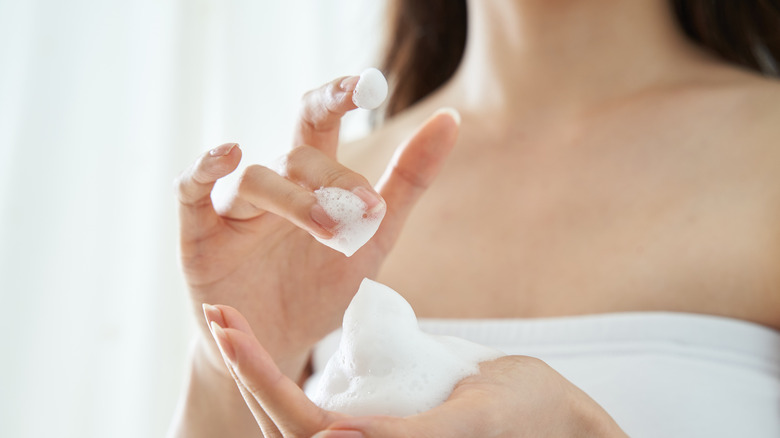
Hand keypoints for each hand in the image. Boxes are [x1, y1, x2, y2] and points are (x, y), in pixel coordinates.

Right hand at [175, 74, 459, 379]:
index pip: (318, 122)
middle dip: (331, 177)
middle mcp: (272, 187)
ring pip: (256, 179)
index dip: (338, 97)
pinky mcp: (199, 238)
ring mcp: (233, 210)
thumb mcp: (375, 236)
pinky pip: (191, 192)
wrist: (277, 348)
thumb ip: (408, 180)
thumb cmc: (321, 288)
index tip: (367, 84)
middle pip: (294, 153)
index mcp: (310, 181)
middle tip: (363, 207)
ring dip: (295, 199)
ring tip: (331, 228)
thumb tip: (450, 119)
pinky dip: (203, 170)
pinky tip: (227, 154)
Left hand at [204, 304, 626, 437]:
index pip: (301, 430)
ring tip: (232, 326)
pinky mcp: (378, 430)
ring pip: (294, 421)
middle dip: (248, 372)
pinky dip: (288, 381)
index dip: (261, 380)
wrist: (555, 416)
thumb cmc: (527, 419)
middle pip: (286, 426)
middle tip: (219, 315)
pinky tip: (271, 351)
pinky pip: (319, 412)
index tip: (229, 329)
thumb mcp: (470, 422)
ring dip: (259, 375)